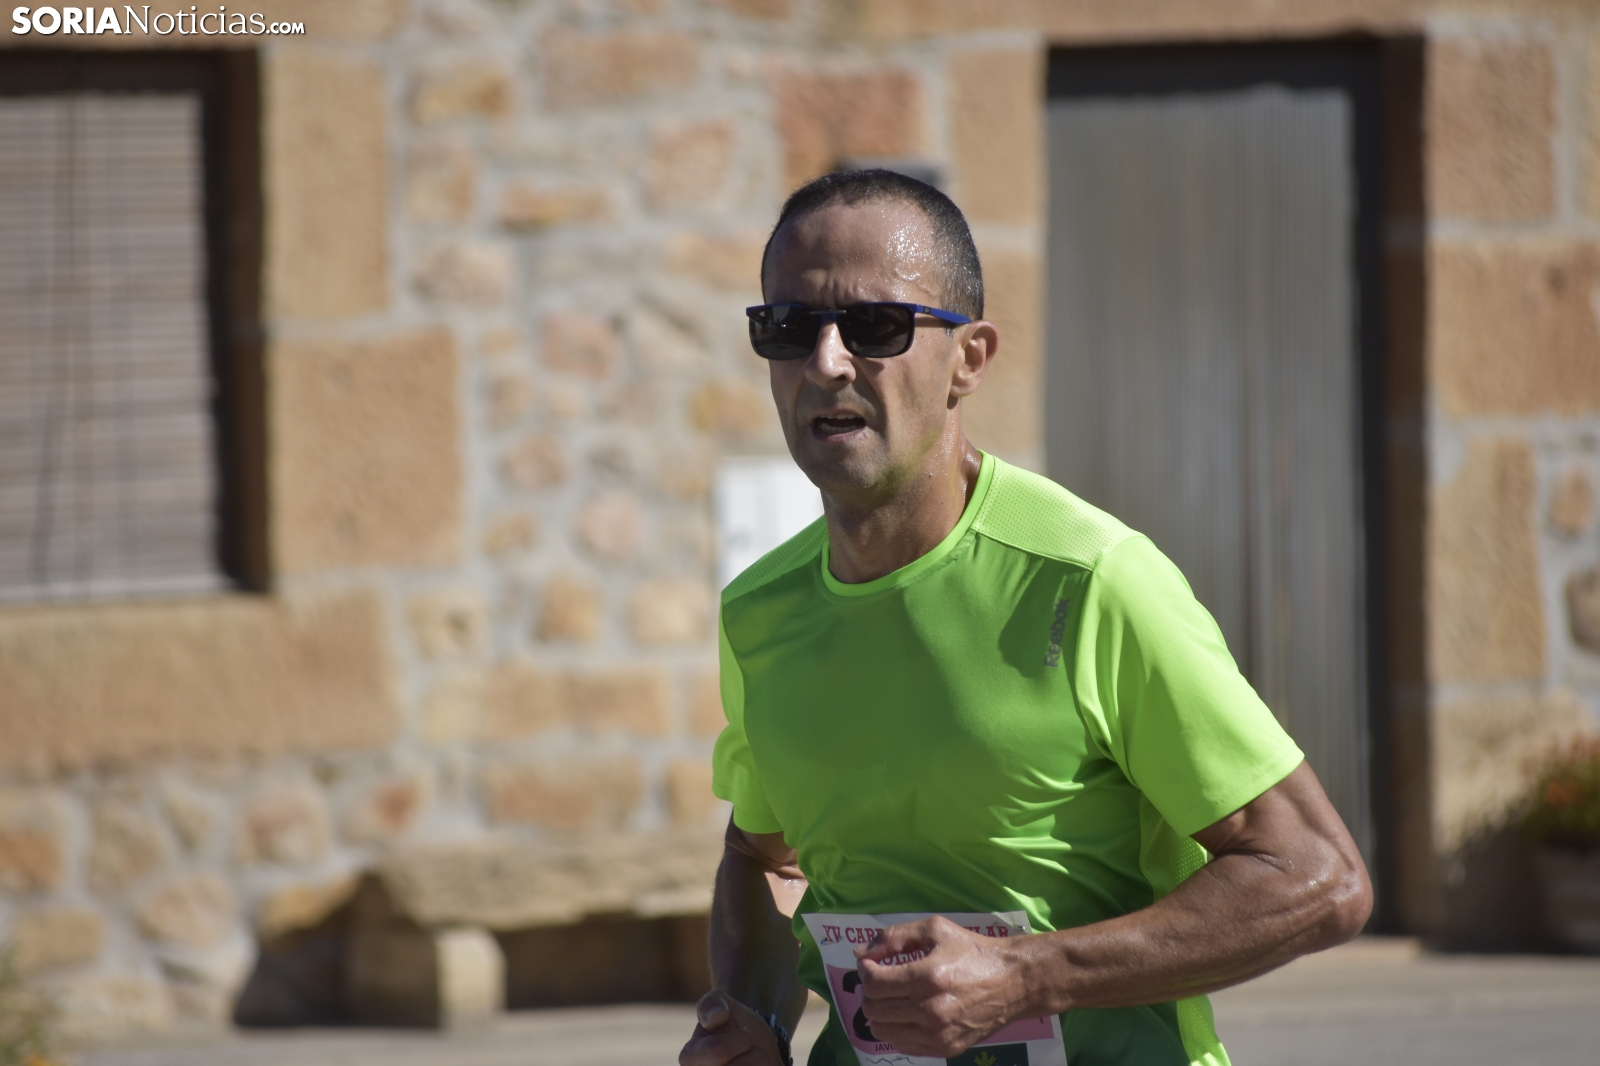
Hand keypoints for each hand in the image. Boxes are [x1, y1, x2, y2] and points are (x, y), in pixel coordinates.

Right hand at [679, 991, 786, 1065]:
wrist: (753, 1043)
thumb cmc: (733, 1024)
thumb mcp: (721, 1004)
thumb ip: (711, 1004)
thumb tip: (716, 1017)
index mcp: (691, 1058)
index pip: (718, 1052)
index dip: (741, 1040)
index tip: (745, 1034)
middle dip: (756, 1056)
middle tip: (752, 1051)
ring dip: (764, 1064)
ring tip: (757, 1062)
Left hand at [855, 916, 1030, 1056]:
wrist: (1012, 982)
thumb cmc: (972, 951)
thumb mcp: (935, 929)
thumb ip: (895, 937)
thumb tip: (861, 952)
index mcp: (929, 976)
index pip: (874, 983)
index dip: (865, 971)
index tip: (870, 963)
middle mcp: (931, 1009)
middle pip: (873, 1008)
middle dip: (868, 991)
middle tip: (878, 979)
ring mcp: (938, 1034)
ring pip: (882, 1030)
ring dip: (878, 1012)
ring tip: (890, 998)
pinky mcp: (945, 1048)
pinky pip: (902, 1044)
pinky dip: (895, 1029)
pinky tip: (905, 1013)